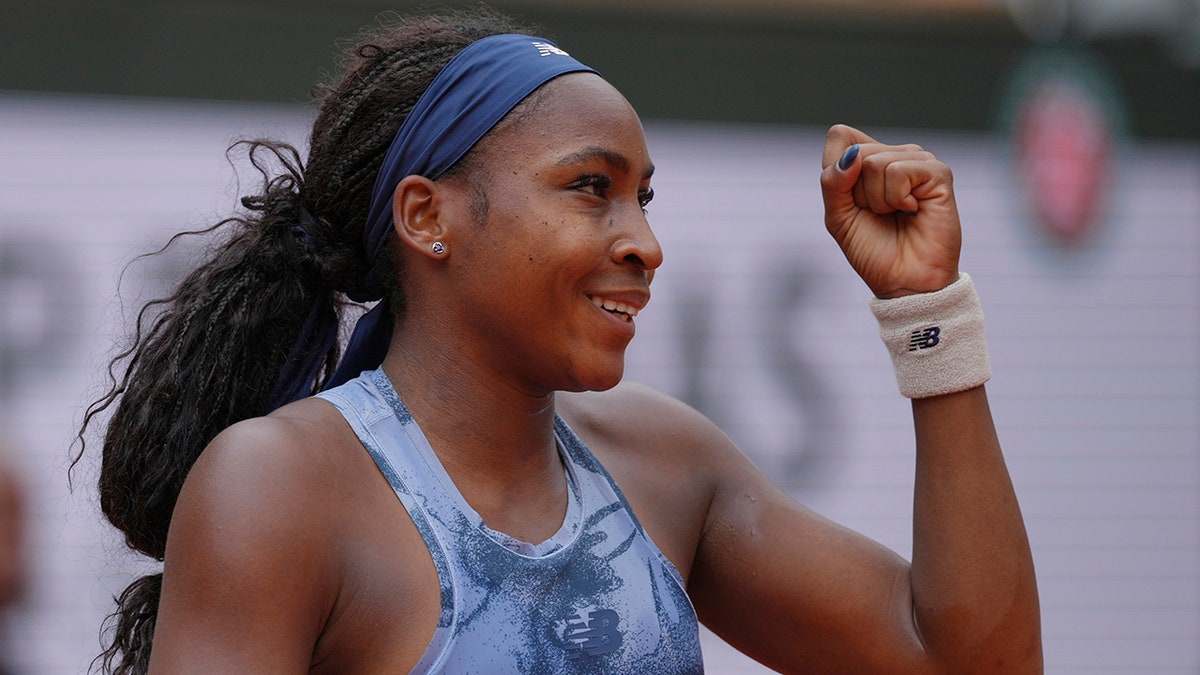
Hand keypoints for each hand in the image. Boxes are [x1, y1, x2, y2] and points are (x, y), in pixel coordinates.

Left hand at [820, 124, 961, 298]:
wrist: (903, 281)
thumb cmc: (873, 250)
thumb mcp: (838, 216)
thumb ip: (833, 181)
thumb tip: (853, 156)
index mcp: (870, 160)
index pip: (841, 136)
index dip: (836, 171)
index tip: (853, 202)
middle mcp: (895, 154)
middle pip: (856, 151)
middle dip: (858, 192)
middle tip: (878, 214)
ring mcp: (918, 161)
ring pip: (875, 162)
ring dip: (877, 200)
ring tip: (896, 214)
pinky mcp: (938, 173)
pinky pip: (898, 171)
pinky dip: (896, 199)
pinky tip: (912, 211)